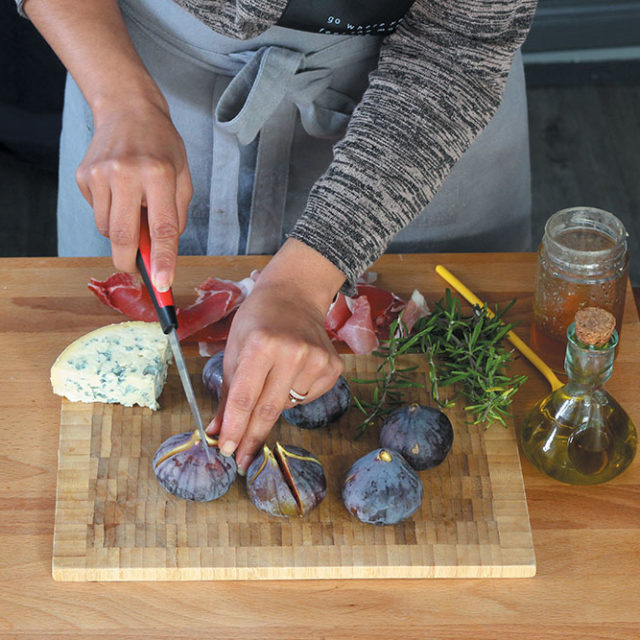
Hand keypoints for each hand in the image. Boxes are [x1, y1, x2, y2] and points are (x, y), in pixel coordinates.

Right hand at [75, 99, 192, 290]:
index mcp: (159, 174)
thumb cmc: (161, 145)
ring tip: (133, 208)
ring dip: (122, 232)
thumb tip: (162, 250)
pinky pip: (97, 213)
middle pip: (123, 236)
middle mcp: (127, 173)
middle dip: (129, 262)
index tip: (161, 285)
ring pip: (107, 229)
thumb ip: (176, 214)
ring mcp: (100, 174)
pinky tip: (118, 192)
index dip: (162, 260)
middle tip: (136, 269)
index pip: (163, 228)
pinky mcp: (83, 175)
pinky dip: (110, 213)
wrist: (127, 109)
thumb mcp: (183, 176)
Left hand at [206, 239, 345, 473]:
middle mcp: (291, 352)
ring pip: (288, 406)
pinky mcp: (333, 366)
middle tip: (241, 459)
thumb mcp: (234, 348)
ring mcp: (316, 359)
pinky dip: (294, 394)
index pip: (244, 397)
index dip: (234, 428)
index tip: (226, 450)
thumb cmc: (258, 321)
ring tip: (272, 375)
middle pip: (268, 410)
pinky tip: (292, 371)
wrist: (294, 296)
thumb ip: (227, 392)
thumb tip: (217, 431)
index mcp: (260, 344)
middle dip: (251, 437)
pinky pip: (307, 397)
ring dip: (274, 404)